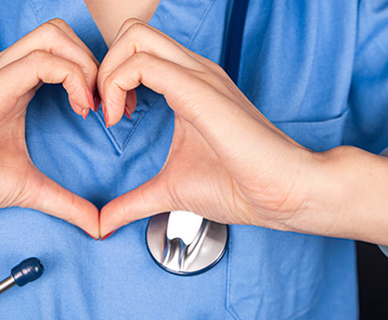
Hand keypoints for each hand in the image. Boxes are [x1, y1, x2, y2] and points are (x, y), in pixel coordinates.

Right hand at [0, 19, 100, 237]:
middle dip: (93, 61)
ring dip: (85, 65)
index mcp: (9, 89)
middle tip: (101, 104)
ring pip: (53, 37)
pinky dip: (72, 77)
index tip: (103, 113)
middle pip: (59, 33)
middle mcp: (2, 74)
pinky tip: (79, 109)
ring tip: (90, 105)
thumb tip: (96, 224)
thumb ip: (64, 202)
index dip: (90, 75)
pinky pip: (39, 62)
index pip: (59, 53)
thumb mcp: (26, 189)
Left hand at [97, 19, 317, 237]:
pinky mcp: (200, 90)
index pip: (136, 53)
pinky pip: (143, 64)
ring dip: (107, 74)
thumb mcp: (169, 189)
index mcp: (189, 85)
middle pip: (132, 34)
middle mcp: (193, 72)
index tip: (108, 118)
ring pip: (134, 39)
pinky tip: (121, 120)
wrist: (285, 194)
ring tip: (111, 116)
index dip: (110, 80)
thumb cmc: (239, 186)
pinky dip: (116, 85)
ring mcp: (198, 76)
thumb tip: (103, 224)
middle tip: (103, 110)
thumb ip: (132, 202)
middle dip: (102, 67)